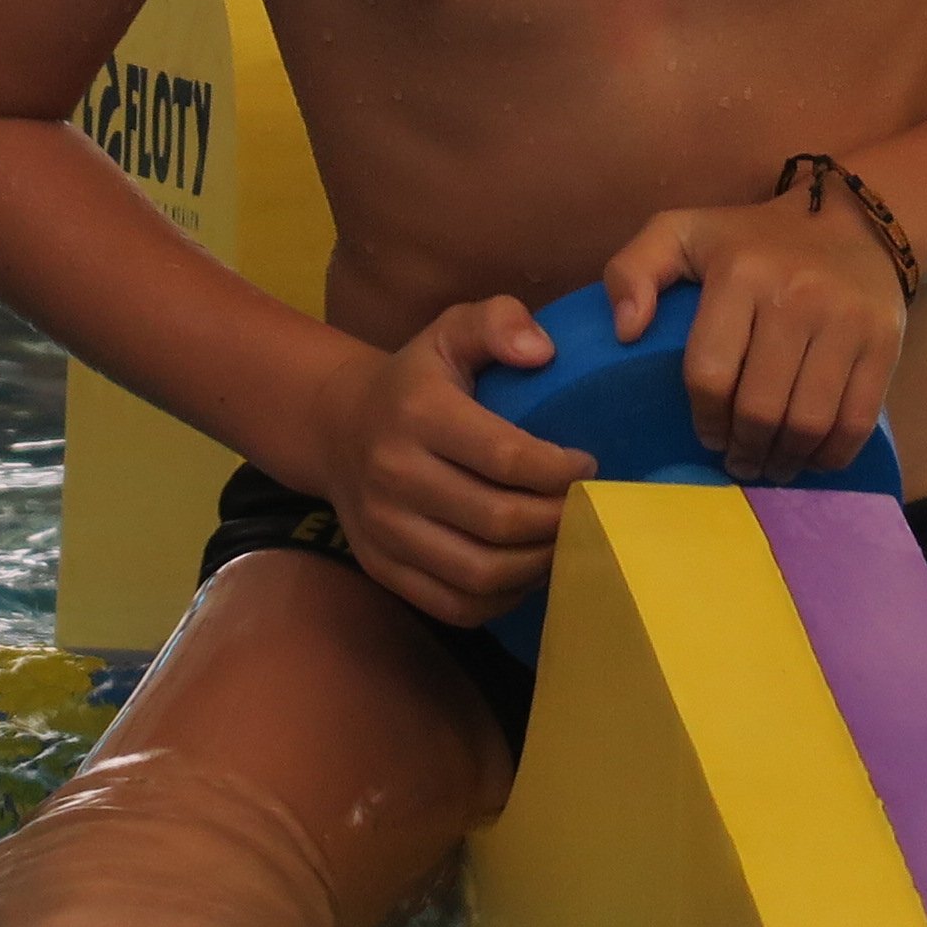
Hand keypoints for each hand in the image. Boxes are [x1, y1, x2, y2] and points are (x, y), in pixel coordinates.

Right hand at [316, 296, 592, 623]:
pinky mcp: (382, 567)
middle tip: (588, 510)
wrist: (338, 426)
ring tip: (564, 541)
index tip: (588, 465)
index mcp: (418, 413)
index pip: (505, 457)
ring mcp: (384, 529)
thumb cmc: (417, 379)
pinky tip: (526, 571)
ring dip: (537, 566)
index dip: (560, 470)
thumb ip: (499, 322)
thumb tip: (542, 351)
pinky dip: (502, 599)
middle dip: (558, 521)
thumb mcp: (451, 330)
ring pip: (479, 573)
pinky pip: (454, 605)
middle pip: (498, 521)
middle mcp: (394, 474)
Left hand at [605, 188, 908, 482]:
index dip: (705, 419)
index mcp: (740, 273)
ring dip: (785, 460)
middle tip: (739, 460)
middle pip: (762, 407)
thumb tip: (624, 331)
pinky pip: (857, 419)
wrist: (853, 223)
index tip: (707, 435)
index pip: (711, 373)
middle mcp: (797, 295)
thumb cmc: (752, 239)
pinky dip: (832, 455)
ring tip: (771, 465)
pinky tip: (812, 457)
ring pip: (810, 421)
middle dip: (745, 449)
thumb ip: (631, 270)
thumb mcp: (681, 232)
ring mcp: (846, 320)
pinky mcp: (884, 341)